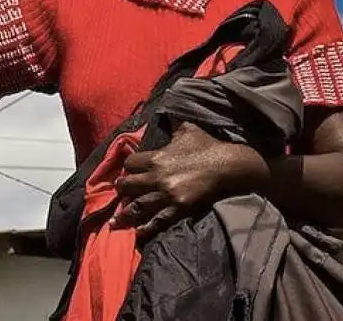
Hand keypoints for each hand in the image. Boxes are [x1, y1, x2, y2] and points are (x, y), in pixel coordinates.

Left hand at [111, 122, 260, 239]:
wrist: (227, 165)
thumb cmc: (207, 146)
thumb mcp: (187, 129)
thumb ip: (172, 121)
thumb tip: (165, 110)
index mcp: (157, 157)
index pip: (130, 163)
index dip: (128, 167)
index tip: (129, 171)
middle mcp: (157, 177)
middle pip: (128, 186)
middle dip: (123, 189)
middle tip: (121, 192)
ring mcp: (167, 195)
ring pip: (137, 206)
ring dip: (125, 214)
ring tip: (115, 221)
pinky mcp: (178, 208)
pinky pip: (157, 221)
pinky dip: (146, 228)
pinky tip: (138, 233)